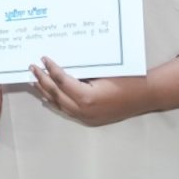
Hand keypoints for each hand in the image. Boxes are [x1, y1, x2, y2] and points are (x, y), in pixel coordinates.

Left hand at [30, 57, 147, 126]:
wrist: (146, 96)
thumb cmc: (127, 79)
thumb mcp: (102, 72)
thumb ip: (82, 72)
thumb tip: (61, 64)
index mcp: (86, 97)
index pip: (61, 81)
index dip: (51, 69)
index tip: (43, 58)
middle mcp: (83, 110)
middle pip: (56, 94)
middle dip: (42, 80)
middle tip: (32, 67)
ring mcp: (86, 117)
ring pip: (59, 104)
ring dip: (45, 91)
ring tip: (34, 80)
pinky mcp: (90, 119)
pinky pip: (67, 110)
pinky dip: (55, 101)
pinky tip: (47, 95)